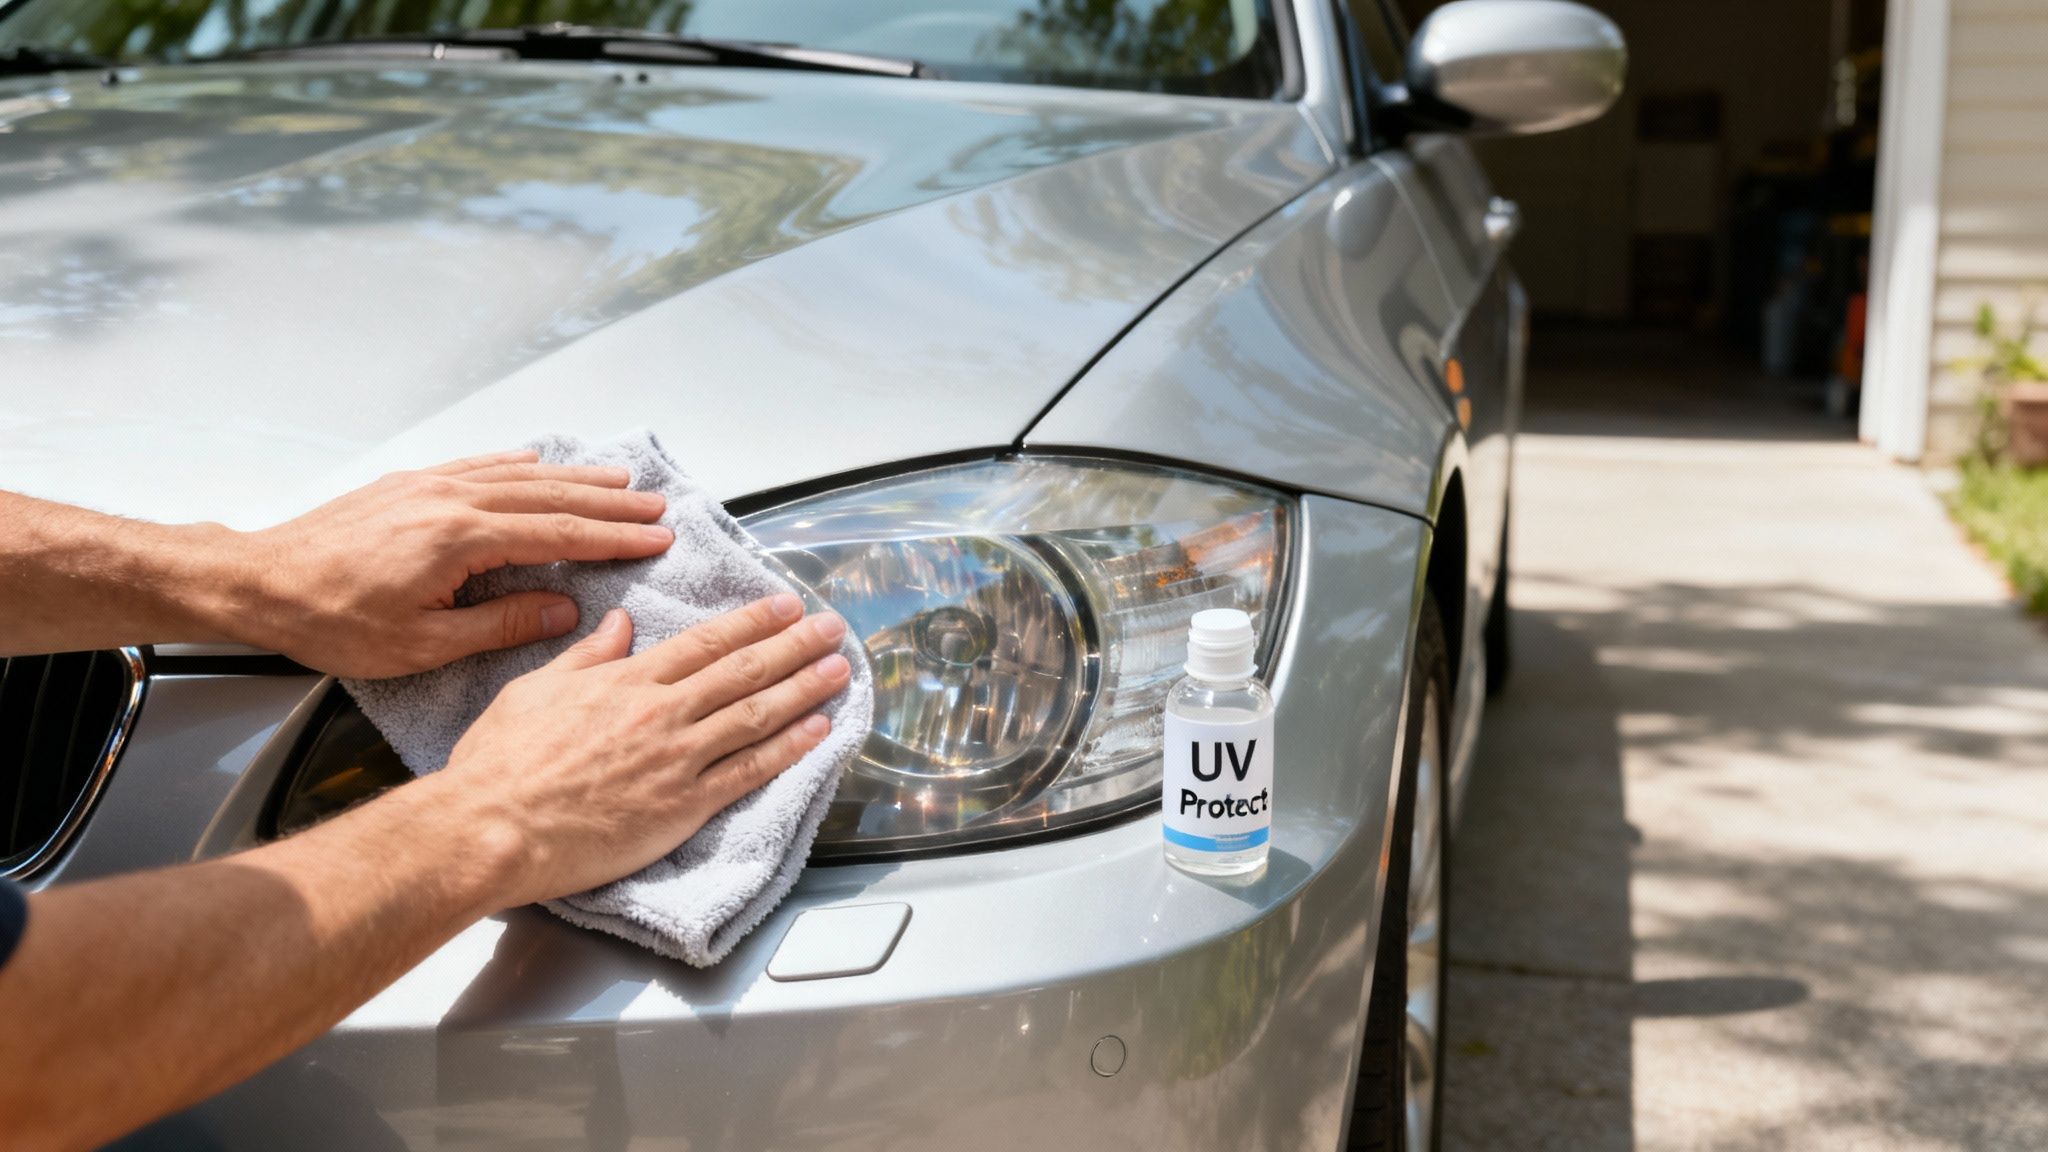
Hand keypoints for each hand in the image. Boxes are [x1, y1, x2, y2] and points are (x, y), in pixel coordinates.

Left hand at [224, 449, 674, 677]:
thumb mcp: (422, 644)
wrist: (259, 582)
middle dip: (609, 502)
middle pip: (549, 496)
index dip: (612, 538)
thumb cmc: (332, 621)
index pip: (557, 534)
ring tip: (619, 480)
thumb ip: (500, 623)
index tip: (655, 538)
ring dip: (574, 478)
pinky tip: (537, 461)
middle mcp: (450, 499)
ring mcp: (428, 485)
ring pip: (519, 475)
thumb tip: (562, 609)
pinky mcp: (407, 485)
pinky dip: (517, 463)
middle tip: (656, 506)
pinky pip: (477, 465)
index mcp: (459, 538)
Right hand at [418, 595, 851, 908]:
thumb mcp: (536, 689)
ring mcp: (676, 759)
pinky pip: (748, 771)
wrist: (490, 828)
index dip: (752, 621)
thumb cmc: (500, 764)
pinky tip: (818, 730)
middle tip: (832, 627)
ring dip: (805, 688)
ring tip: (840, 669)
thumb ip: (586, 656)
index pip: (705, 642)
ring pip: (756, 714)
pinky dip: (789, 748)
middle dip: (795, 644)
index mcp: (625, 681)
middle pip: (743, 670)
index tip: (785, 605)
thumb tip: (618, 624)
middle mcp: (660, 712)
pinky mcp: (682, 806)